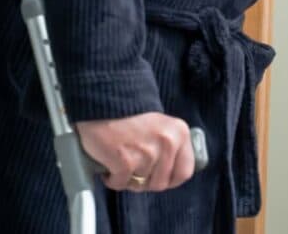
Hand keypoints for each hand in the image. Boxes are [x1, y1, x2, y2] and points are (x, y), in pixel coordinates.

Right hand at [76, 111, 195, 191]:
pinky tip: (109, 163)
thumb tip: (172, 176)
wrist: (103, 103)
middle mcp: (168, 143)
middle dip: (145, 181)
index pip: (184, 172)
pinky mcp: (126, 162)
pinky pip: (120, 184)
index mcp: (180, 133)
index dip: (169, 179)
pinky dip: (112, 179)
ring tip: (121, 160)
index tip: (157, 176)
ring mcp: (148, 153)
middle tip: (133, 168)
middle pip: (160, 184)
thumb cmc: (130, 117)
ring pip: (139, 185)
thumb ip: (170, 147)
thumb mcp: (162, 126)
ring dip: (127, 179)